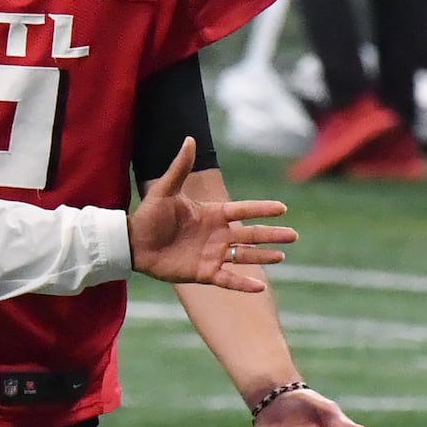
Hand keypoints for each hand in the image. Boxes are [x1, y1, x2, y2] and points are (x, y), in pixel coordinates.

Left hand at [127, 137, 294, 290]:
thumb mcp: (165, 189)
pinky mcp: (204, 273)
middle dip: (271, 234)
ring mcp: (212, 254)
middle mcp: (216, 234)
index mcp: (211, 214)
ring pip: (244, 255)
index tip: (282, 208)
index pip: (242, 210)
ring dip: (263, 256)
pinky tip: (260, 286)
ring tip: (281, 255)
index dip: (261, 209)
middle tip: (293, 235)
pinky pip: (228, 279)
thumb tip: (190, 139)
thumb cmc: (149, 214)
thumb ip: (181, 166)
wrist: (133, 242)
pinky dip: (243, 283)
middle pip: (250, 234)